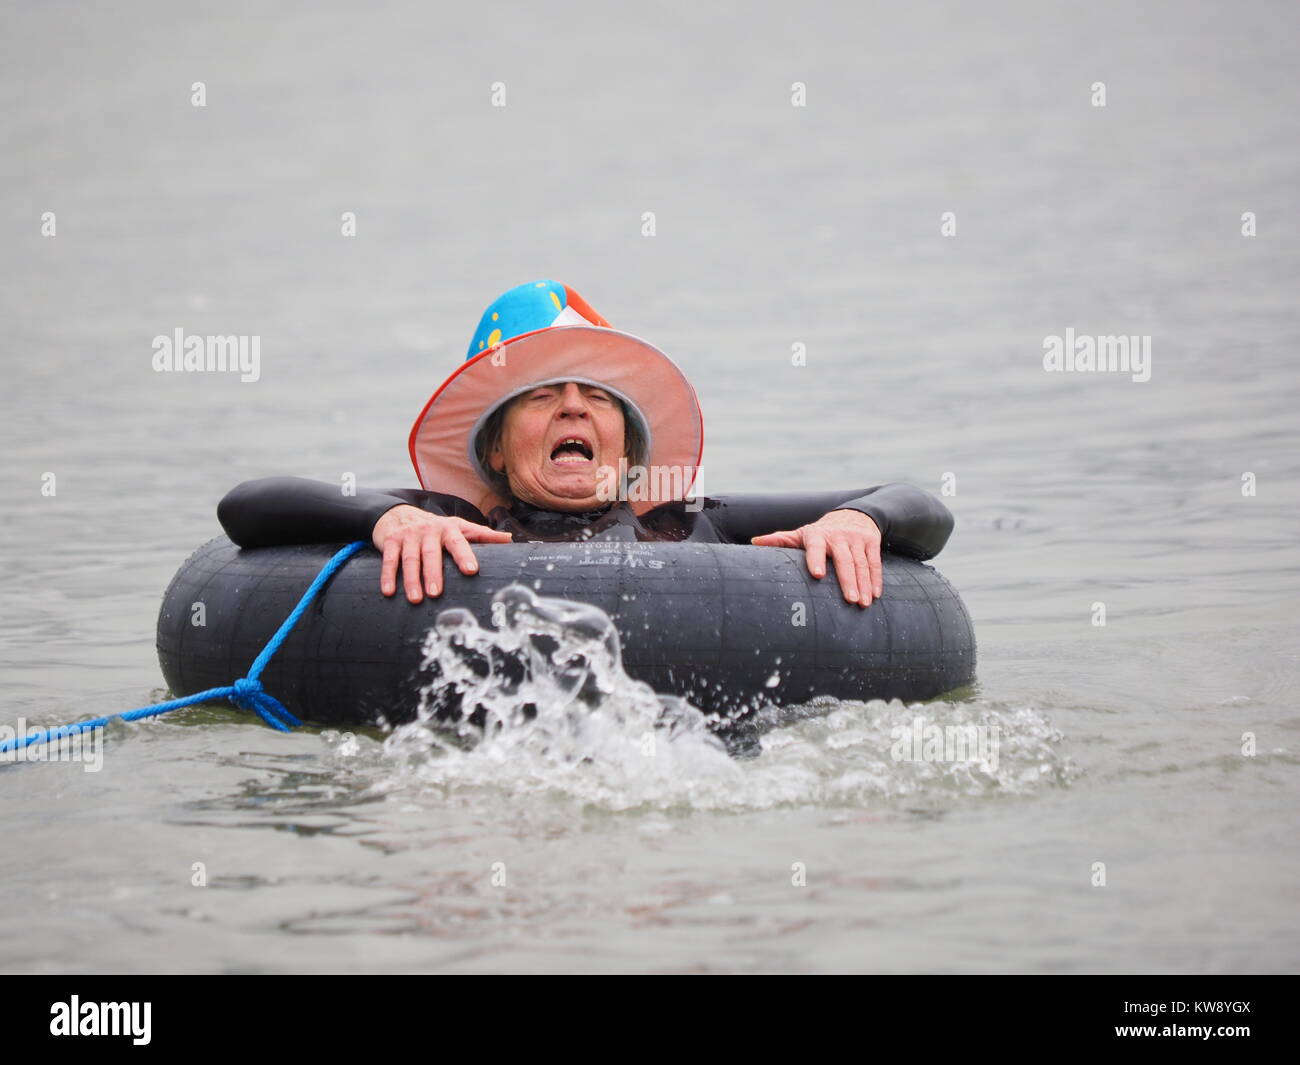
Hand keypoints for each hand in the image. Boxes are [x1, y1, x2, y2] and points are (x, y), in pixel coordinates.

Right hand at [371, 505, 513, 602]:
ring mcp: (408, 536)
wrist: (399, 513)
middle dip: (433, 573)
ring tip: (416, 599)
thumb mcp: (459, 527)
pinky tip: (389, 592)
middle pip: (431, 554)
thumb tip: (510, 539)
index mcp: (448, 528)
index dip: (464, 555)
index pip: (458, 542)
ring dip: (411, 580)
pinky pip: (389, 560)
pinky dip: (387, 576)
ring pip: (410, 559)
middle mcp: (428, 531)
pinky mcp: (390, 541)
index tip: (471, 571)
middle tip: (436, 593)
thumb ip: (483, 535)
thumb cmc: (435, 527)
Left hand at [750, 509, 882, 606]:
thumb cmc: (821, 532)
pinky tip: (876, 594)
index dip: (816, 560)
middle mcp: (838, 536)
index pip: (816, 547)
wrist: (853, 514)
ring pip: (861, 563)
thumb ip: (782, 540)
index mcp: (818, 535)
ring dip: (864, 584)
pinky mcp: (871, 542)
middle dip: (848, 580)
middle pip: (844, 560)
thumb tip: (755, 542)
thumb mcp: (802, 534)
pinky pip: (875, 562)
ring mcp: (856, 539)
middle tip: (850, 600)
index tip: (817, 575)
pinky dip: (876, 579)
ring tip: (863, 603)